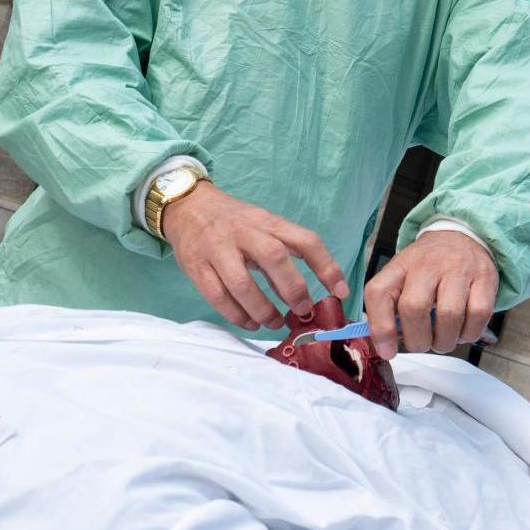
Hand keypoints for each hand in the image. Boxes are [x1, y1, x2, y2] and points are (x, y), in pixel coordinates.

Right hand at [160, 183, 347, 329]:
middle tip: (302, 311)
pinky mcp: (196, 266)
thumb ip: (284, 256)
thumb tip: (309, 296)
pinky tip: (249, 322)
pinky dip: (236, 315)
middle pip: (274, 257)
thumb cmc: (234, 223)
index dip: (326, 266)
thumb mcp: (263, 227)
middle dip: (293, 289)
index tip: (341, 292)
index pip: (305, 240)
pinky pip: (217, 296)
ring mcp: (217, 249)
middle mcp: (244, 232)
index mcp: (268, 222)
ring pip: (242, 283)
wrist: (188, 207)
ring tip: (274, 322)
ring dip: (263, 310)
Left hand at [363, 230, 497, 358]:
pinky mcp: (484, 279)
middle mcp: (427, 265)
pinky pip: (478, 315)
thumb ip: (390, 308)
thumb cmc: (428, 266)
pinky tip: (462, 331)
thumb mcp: (402, 277)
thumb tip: (385, 346)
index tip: (388, 351)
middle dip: (418, 340)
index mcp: (400, 266)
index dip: (381, 327)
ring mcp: (458, 270)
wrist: (461, 236)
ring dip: (444, 341)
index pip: (379, 292)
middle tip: (422, 344)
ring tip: (443, 340)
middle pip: (414, 308)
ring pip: (449, 315)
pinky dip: (469, 334)